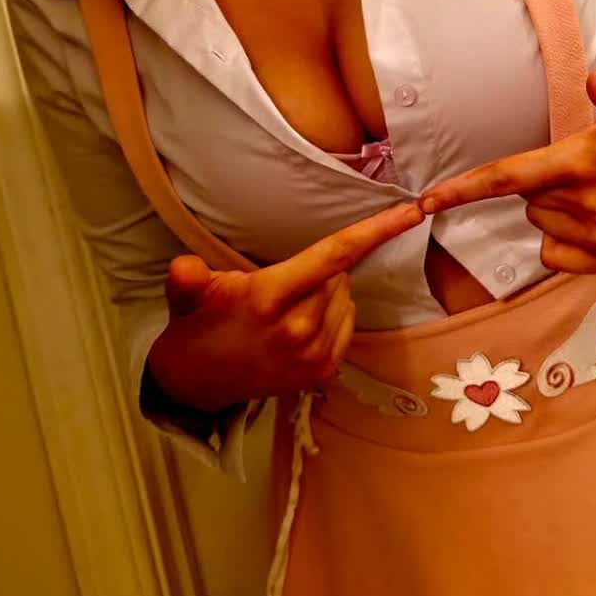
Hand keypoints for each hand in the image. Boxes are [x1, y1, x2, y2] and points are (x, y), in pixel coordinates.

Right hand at [148, 201, 426, 409]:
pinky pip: (347, 325)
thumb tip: (183, 268)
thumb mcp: (188, 294)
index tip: (412, 211)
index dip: (377, 230)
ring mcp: (314, 355)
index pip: (334, 254)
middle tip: (282, 284)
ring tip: (287, 307)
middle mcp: (299, 329)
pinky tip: (301, 324)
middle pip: (340, 275)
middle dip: (320, 270)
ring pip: (346, 299)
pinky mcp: (323, 373)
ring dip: (328, 294)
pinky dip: (334, 317)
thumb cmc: (198, 324)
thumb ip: (187, 278)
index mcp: (270, 298)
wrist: (196, 383)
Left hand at [418, 71, 595, 276]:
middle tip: (589, 164)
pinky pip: (557, 255)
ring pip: (543, 225)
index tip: (425, 202)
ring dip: (557, 209)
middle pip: (529, 200)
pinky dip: (565, 239)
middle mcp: (588, 206)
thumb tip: (595, 82)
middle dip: (546, 183)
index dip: (463, 190)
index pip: (508, 178)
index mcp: (586, 162)